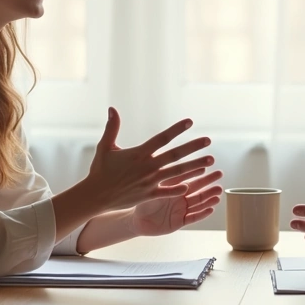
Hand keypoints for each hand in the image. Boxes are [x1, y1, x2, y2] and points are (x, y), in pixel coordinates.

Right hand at [84, 108, 213, 211]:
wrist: (95, 195)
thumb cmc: (100, 170)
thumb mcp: (105, 147)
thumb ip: (112, 128)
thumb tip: (112, 108)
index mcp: (139, 153)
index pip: (162, 138)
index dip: (176, 129)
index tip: (190, 122)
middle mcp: (147, 167)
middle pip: (175, 155)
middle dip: (193, 147)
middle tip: (208, 141)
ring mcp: (149, 182)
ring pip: (177, 173)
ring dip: (195, 166)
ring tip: (210, 161)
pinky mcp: (148, 195)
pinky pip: (167, 192)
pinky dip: (178, 189)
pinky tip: (192, 185)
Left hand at [130, 170, 223, 235]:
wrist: (137, 221)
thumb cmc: (141, 203)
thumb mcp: (148, 190)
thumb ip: (158, 182)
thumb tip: (163, 167)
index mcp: (171, 186)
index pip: (185, 177)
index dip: (195, 171)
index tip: (206, 164)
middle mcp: (178, 196)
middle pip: (196, 188)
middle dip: (208, 181)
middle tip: (219, 173)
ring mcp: (180, 208)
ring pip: (197, 202)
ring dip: (208, 197)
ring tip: (218, 191)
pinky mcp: (180, 221)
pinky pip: (193, 217)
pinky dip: (202, 213)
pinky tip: (211, 208)